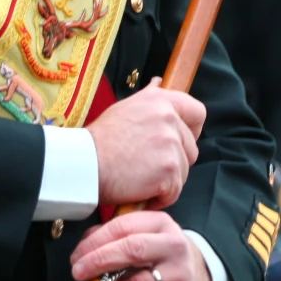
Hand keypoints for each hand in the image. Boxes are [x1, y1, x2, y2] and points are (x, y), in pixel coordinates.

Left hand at [70, 211, 210, 280]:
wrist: (195, 272)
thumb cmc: (157, 251)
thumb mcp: (140, 233)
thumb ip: (111, 235)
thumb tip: (84, 250)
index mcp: (159, 222)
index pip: (123, 227)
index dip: (95, 242)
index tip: (77, 256)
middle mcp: (173, 244)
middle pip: (133, 250)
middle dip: (100, 262)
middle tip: (78, 272)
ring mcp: (180, 273)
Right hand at [86, 76, 204, 208]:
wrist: (83, 164)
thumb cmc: (99, 141)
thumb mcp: (124, 109)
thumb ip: (148, 100)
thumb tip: (159, 83)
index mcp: (159, 100)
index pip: (197, 112)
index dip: (191, 131)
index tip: (177, 142)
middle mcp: (169, 117)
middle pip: (191, 149)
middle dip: (173, 162)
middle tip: (145, 166)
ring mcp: (171, 144)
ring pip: (183, 171)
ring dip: (165, 181)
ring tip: (138, 178)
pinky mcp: (169, 169)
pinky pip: (174, 191)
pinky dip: (159, 197)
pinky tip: (138, 190)